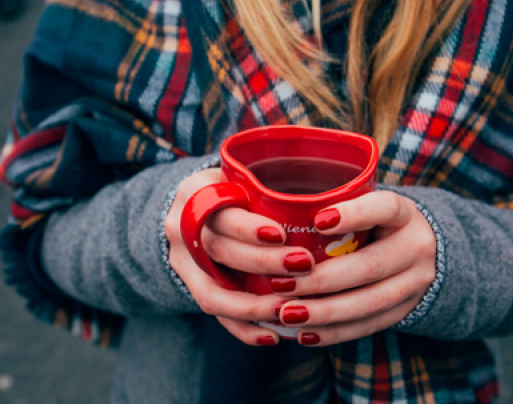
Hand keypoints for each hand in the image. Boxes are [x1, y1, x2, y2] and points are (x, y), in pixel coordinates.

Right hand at [164, 168, 318, 345]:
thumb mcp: (242, 176)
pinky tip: (273, 335)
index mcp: (196, 192)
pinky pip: (214, 314)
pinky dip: (243, 328)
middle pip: (218, 250)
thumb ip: (269, 186)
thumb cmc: (234, 189)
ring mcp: (181, 261)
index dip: (247, 227)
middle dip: (262, 263)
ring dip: (253, 305)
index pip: (218, 210)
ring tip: (289, 310)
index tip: (281, 234)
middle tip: (303, 266)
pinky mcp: (190, 287)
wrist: (193, 209)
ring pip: (212, 291)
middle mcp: (181, 227)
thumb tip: (331, 199)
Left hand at [274, 191, 436, 345]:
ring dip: (324, 312)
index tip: (317, 221)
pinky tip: (304, 334)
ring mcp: (415, 283)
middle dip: (322, 280)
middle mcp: (416, 248)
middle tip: (280, 285)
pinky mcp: (405, 310)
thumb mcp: (369, 204)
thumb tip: (278, 211)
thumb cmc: (377, 222)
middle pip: (370, 267)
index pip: (385, 208)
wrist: (426, 252)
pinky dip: (334, 332)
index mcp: (404, 214)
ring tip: (287, 314)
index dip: (354, 214)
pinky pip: (368, 325)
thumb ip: (337, 205)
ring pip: (370, 303)